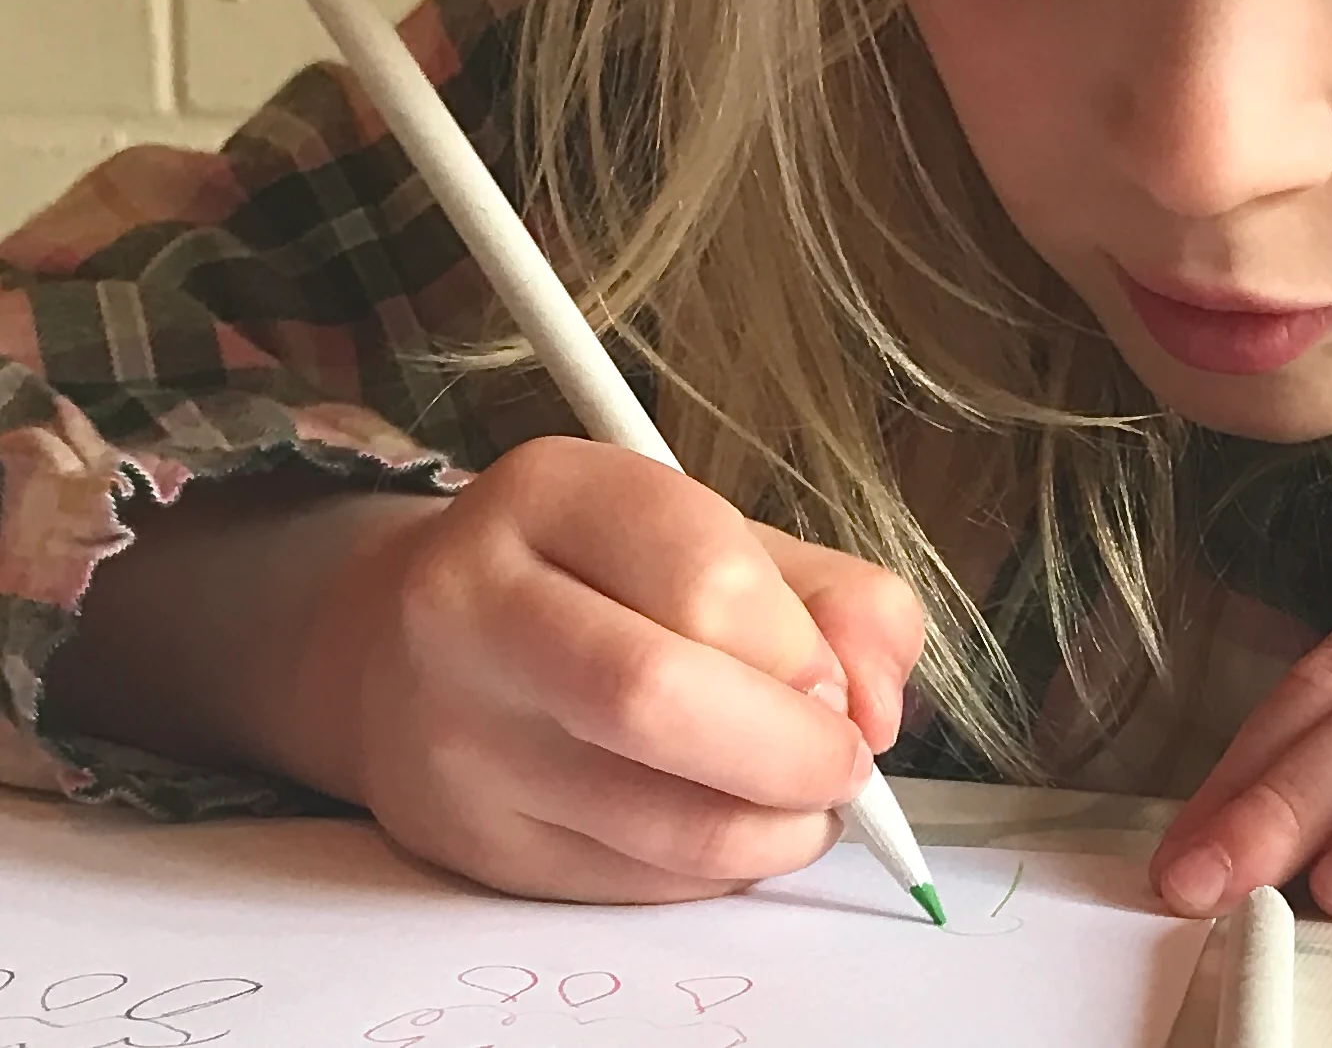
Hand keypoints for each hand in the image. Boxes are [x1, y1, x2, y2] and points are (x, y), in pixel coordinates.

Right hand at [299, 437, 924, 902]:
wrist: (406, 650)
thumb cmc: (602, 584)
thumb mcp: (726, 538)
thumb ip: (840, 599)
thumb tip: (880, 709)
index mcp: (552, 494)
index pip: (703, 575)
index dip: (800, 649)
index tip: (837, 682)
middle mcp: (477, 606)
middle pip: (654, 697)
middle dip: (795, 750)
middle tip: (843, 760)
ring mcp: (461, 735)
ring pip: (658, 820)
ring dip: (777, 827)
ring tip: (802, 798)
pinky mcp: (473, 842)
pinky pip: (639, 882)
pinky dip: (721, 869)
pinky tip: (729, 822)